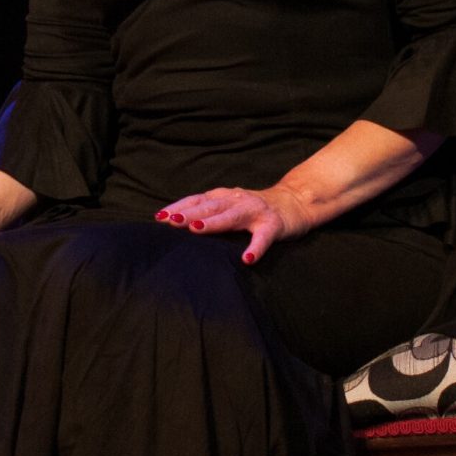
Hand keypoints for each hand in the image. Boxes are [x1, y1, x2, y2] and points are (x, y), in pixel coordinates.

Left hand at [154, 184, 320, 264]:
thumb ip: (208, 211)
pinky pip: (263, 237)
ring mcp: (256, 211)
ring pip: (232, 216)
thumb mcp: (230, 205)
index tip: (159, 216)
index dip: (179, 207)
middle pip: (210, 206)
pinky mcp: (274, 225)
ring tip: (196, 230)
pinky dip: (256, 248)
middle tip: (170, 222)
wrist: (296, 201)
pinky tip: (247, 259)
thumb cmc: (254, 208)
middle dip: (188, 213)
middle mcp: (238, 200)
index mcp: (225, 196)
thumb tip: (174, 223)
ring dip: (213, 223)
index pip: (197, 200)